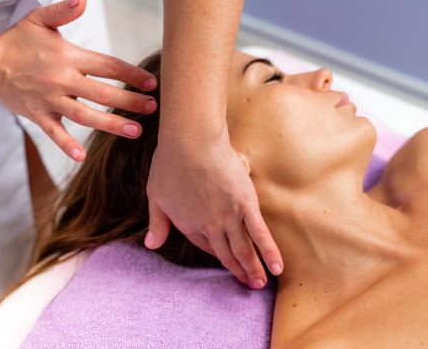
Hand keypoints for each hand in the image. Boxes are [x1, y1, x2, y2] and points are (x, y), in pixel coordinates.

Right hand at [0, 0, 156, 160]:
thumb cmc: (19, 42)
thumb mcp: (40, 20)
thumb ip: (63, 10)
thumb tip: (82, 0)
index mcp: (68, 57)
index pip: (107, 66)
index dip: (131, 74)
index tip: (151, 83)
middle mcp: (62, 79)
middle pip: (102, 93)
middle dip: (129, 101)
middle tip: (152, 108)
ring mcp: (50, 99)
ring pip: (84, 115)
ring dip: (111, 125)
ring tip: (135, 131)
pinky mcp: (38, 115)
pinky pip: (53, 133)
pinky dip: (66, 145)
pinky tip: (82, 156)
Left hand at [146, 130, 283, 288]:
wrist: (190, 144)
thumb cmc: (170, 163)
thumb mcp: (155, 196)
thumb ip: (157, 223)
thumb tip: (150, 245)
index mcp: (189, 224)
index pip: (206, 247)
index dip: (218, 256)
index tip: (228, 264)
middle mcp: (210, 227)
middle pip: (227, 254)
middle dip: (238, 271)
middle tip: (249, 285)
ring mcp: (229, 218)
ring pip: (244, 249)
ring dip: (253, 269)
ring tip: (261, 284)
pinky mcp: (246, 205)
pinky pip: (260, 233)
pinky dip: (269, 251)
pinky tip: (277, 267)